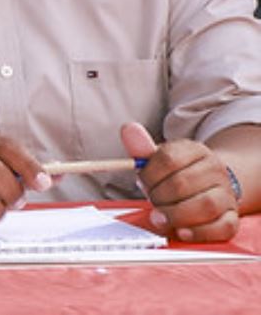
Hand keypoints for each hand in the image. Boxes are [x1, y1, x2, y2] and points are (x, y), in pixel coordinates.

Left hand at [123, 122, 239, 242]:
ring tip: (160, 218)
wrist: (209, 187)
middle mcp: (215, 170)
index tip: (143, 183)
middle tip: (152, 202)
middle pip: (183, 183)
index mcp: (196, 150)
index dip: (149, 175)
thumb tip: (128, 129)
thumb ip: (142, 148)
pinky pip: (221, 228)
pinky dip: (199, 232)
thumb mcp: (160, 159)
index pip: (168, 159)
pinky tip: (182, 232)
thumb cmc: (177, 175)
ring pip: (205, 205)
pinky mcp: (232, 218)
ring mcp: (227, 195)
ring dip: (176, 215)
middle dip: (160, 197)